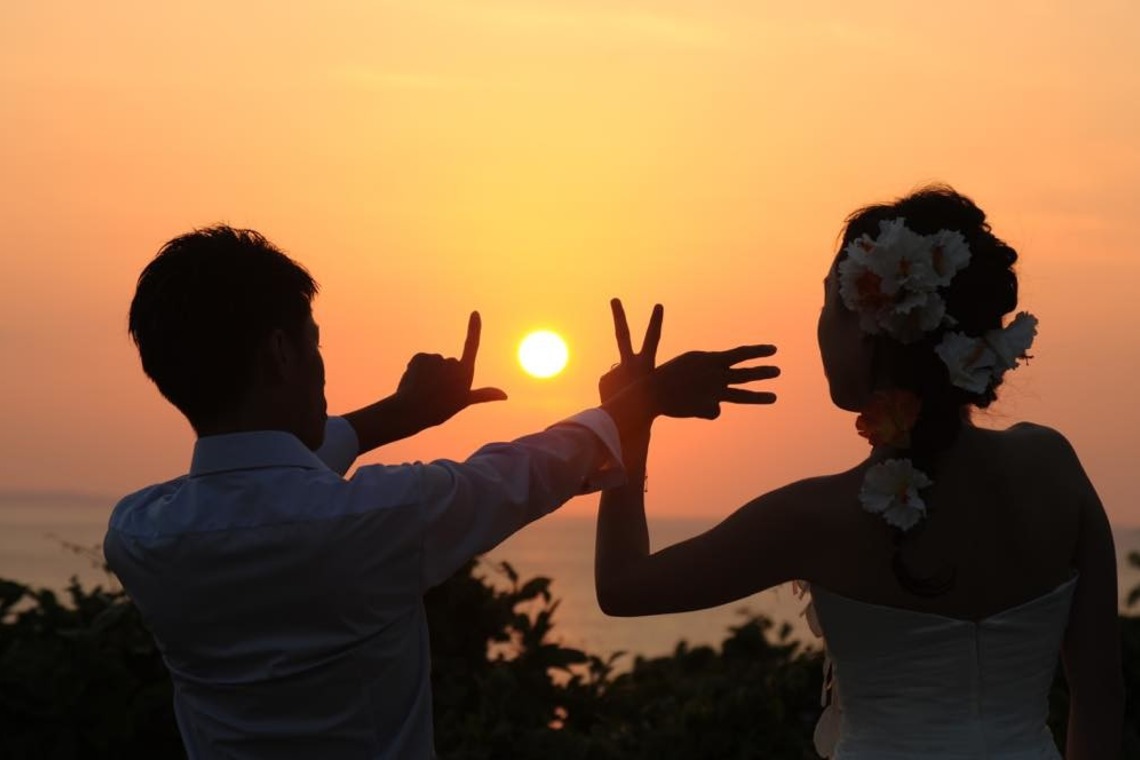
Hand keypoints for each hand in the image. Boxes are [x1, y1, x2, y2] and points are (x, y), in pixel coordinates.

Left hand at [393, 312, 506, 428]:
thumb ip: (484, 394)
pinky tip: (413, 382)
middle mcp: (453, 363)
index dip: (474, 329)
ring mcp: (437, 359)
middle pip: (447, 362)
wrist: (413, 412)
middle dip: (441, 374)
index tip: (474, 313)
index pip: (472, 346)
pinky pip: (418, 361)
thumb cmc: (440, 410)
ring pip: (432, 362)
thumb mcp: (464, 401)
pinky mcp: (421, 357)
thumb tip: (506, 395)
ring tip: (423, 389)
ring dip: (427, 373)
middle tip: (435, 392)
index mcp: (465, 373)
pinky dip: (414, 370)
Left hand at [599, 298, 662, 403]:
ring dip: (624, 385)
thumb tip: (616, 372)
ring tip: (628, 399)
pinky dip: (614, 393)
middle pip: (623, 335)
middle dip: (619, 317)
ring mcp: (616, 370)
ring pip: (620, 372)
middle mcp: (630, 363)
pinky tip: (618, 402)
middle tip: (614, 300)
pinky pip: (612, 384)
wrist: (630, 423)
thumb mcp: (654, 395)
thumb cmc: (647, 412)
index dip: (656, 322)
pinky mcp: (605, 378)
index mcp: (647, 365)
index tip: (658, 305)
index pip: (653, 338)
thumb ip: (639, 378)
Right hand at [651, 346, 778, 419]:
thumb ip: (706, 372)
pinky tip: (690, 407)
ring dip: (759, 396)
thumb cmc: (665, 376)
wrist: (651, 390)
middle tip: (778, 370)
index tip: (770, 350)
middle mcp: (716, 373)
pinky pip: (714, 410)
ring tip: (774, 397)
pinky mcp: (710, 406)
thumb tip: (719, 382)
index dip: (755, 353)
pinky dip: (703, 410)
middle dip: (763, 371)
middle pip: (745, 372)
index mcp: (709, 358)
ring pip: (741, 394)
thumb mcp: (688, 365)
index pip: (738, 355)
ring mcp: (714, 390)